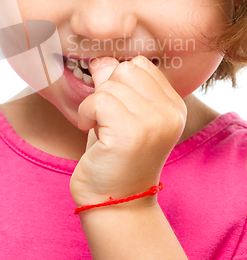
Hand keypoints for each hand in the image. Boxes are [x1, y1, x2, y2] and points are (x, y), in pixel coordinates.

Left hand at [70, 55, 186, 207]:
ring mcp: (153, 122)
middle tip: (106, 119)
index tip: (114, 107)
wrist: (115, 201)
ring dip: (93, 105)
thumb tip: (101, 58)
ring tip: (100, 128)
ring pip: (109, 85)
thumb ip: (117, 84)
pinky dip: (85, 113)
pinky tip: (90, 131)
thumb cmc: (115, 155)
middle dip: (107, 90)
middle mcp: (169, 112)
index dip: (118, 81)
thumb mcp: (121, 113)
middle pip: (125, 70)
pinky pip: (98, 100)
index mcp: (173, 106)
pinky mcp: (132, 132)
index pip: (140, 66)